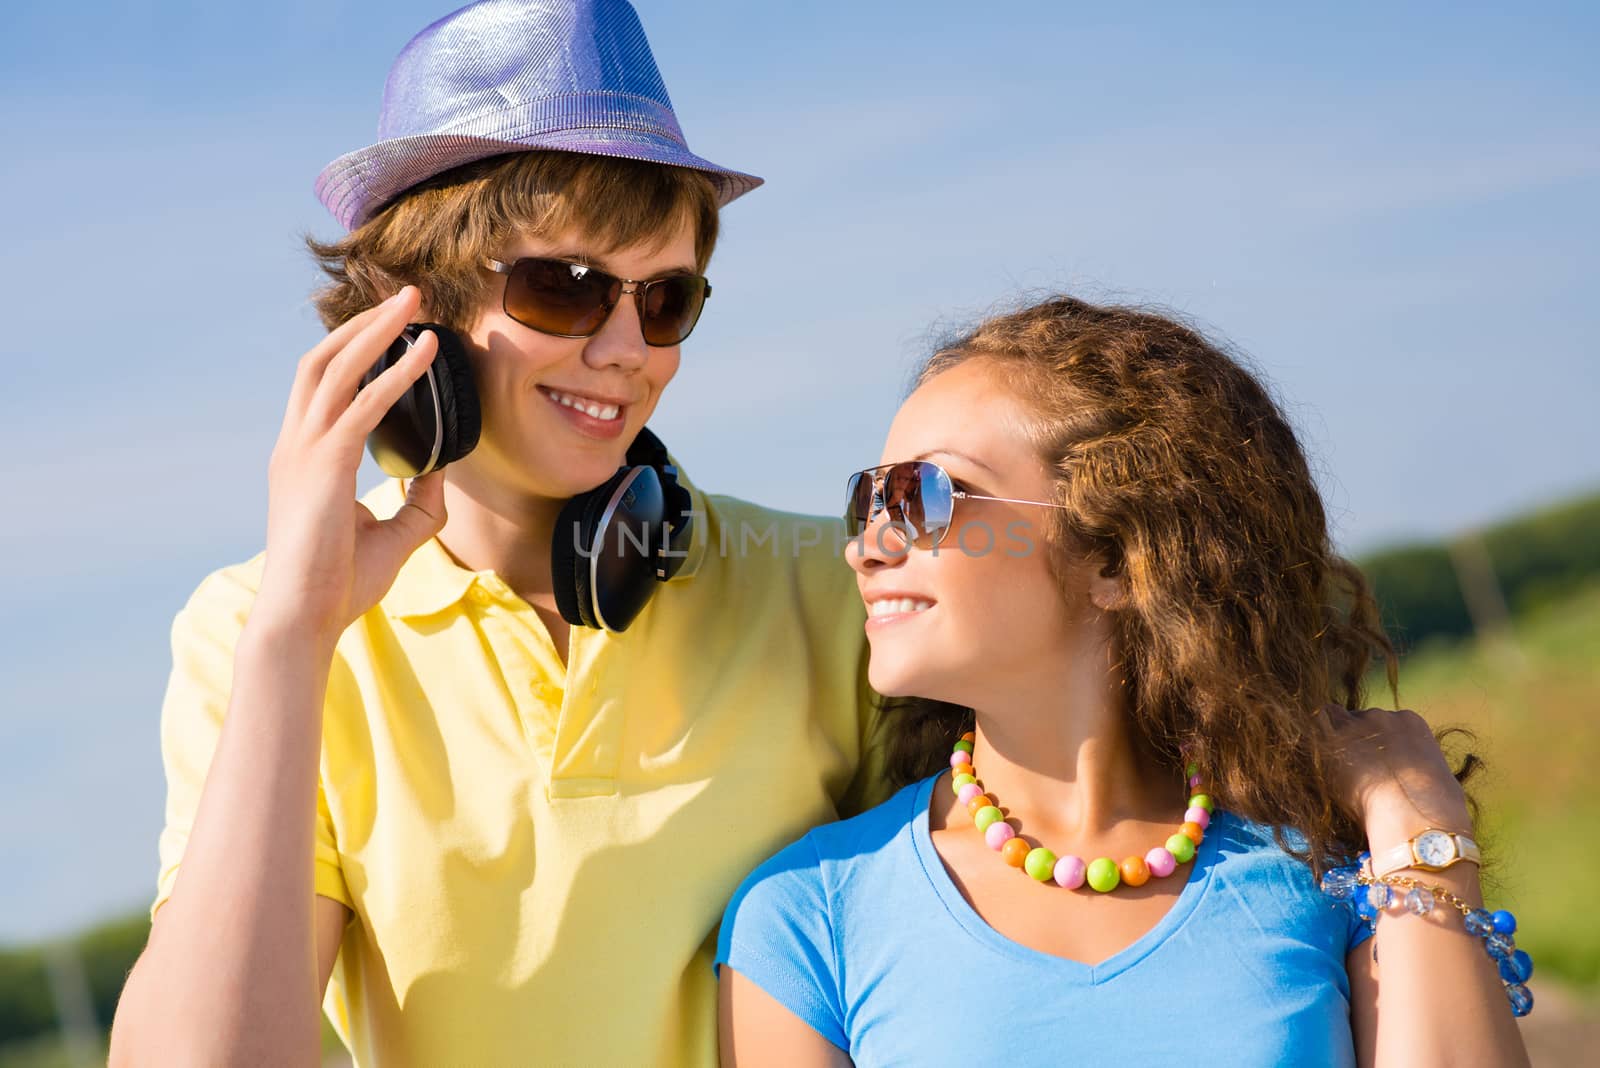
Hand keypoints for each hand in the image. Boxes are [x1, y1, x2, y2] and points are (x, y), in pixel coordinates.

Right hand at [253, 286, 447, 642]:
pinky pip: (364, 404)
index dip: (354, 350)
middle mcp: (296, 444)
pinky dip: (396, 374)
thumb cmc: (339, 583)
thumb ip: (420, 502)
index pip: (323, 386)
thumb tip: (445, 473)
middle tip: (406, 297)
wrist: (305, 618)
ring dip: (376, 330)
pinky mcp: (324, 464)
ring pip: (336, 367)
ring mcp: (304, 450)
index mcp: (303, 457)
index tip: (392, 328)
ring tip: (414, 304)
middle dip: (363, 323)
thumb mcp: (393, 536)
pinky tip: (424, 353)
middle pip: (323, 360)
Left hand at [1321, 705, 1474, 849]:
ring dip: (1331, 739)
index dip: (1372, 740)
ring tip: (1330, 765)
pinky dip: (1313, 740)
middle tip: (1347, 766)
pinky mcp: (1333, 739)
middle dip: (1352, 739)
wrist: (1414, 815)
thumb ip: (1423, 769)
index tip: (1369, 759)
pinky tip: (1316, 759)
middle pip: (1357, 719)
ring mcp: (1357, 725)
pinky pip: (1315, 726)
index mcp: (1410, 722)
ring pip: (1333, 719)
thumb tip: (1423, 780)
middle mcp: (1382, 716)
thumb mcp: (1440, 780)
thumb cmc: (1435, 808)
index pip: (1382, 722)